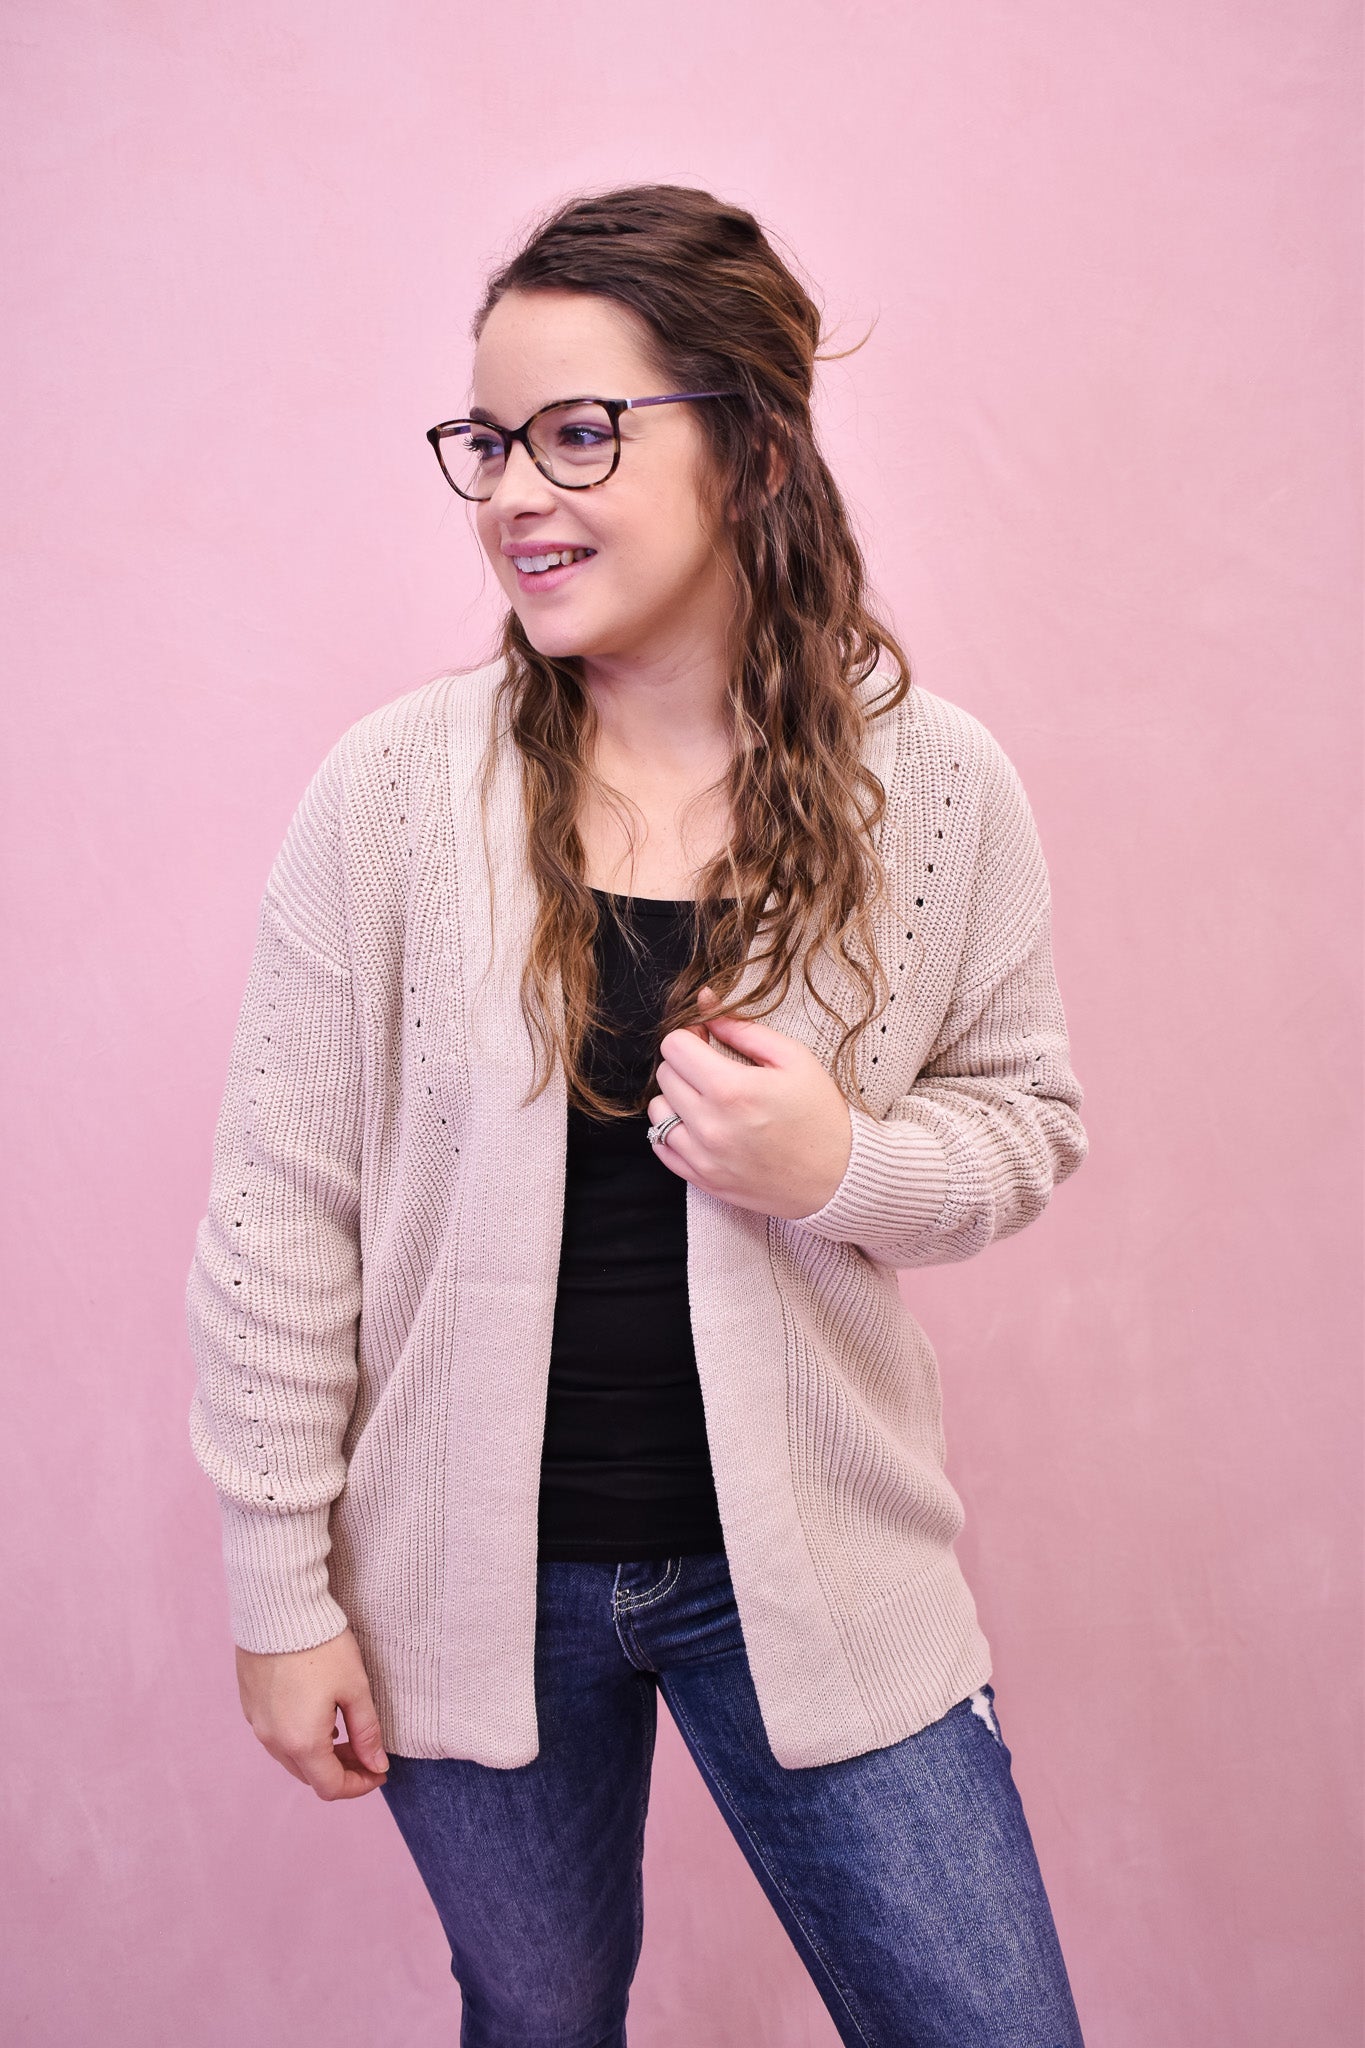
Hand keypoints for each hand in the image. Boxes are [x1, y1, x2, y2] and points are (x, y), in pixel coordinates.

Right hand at [235, 1625, 389, 1800]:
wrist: (278, 1607)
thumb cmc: (322, 1646)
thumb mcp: (355, 1688)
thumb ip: (367, 1732)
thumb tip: (376, 1765)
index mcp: (302, 1742)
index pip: (331, 1787)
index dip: (359, 1786)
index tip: (379, 1771)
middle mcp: (274, 1740)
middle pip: (310, 1776)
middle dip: (341, 1770)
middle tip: (366, 1750)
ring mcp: (257, 1724)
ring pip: (291, 1758)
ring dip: (319, 1755)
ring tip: (344, 1731)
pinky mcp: (250, 1705)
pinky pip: (276, 1736)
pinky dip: (299, 1737)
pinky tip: (317, 1713)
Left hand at [647, 987, 853, 1218]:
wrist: (839, 1176)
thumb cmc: (821, 1115)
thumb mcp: (794, 1058)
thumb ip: (744, 1028)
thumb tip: (706, 1003)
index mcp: (731, 1089)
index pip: (674, 1047)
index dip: (691, 1036)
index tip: (708, 1040)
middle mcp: (710, 1125)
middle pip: (665, 1076)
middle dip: (686, 1064)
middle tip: (714, 1068)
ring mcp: (703, 1157)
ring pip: (658, 1112)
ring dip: (676, 1099)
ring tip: (708, 1100)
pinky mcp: (703, 1179)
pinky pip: (661, 1147)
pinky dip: (673, 1131)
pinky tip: (700, 1125)